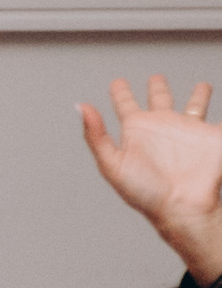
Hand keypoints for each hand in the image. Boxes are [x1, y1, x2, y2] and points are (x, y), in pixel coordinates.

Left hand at [81, 70, 221, 280]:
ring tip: (202, 86)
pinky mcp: (212, 137)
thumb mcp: (112, 163)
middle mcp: (163, 129)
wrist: (182, 209)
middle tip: (156, 78)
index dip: (121, 92)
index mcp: (138, 132)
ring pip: (195, 106)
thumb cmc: (146, 194)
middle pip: (160, 100)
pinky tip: (221, 112)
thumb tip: (80, 107)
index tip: (118, 83)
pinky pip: (220, 122)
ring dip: (198, 96)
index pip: (126, 105)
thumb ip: (96, 135)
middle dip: (158, 88)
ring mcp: (188, 132)